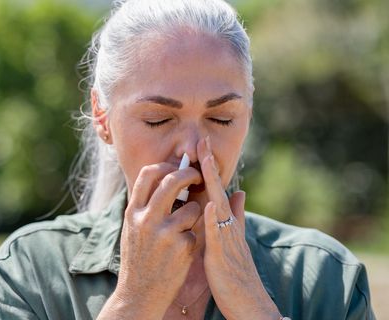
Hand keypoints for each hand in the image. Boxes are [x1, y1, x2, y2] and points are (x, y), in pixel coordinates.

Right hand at [104, 162, 203, 318]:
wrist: (139, 293)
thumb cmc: (138, 259)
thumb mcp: (132, 229)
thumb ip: (144, 206)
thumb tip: (161, 179)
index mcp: (133, 212)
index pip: (147, 174)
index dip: (165, 165)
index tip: (176, 167)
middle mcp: (147, 219)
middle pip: (172, 180)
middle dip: (190, 174)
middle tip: (199, 177)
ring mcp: (165, 233)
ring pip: (192, 208)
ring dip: (194, 216)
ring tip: (183, 232)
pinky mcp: (182, 247)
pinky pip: (196, 232)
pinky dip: (192, 239)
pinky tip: (181, 253)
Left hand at [198, 136, 280, 319]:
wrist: (246, 301)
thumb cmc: (235, 271)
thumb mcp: (232, 239)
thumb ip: (235, 216)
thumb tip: (239, 192)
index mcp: (226, 222)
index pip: (216, 189)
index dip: (209, 169)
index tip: (201, 147)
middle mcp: (228, 225)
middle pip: (218, 190)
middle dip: (209, 166)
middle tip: (202, 140)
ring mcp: (227, 239)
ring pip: (219, 206)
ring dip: (212, 184)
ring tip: (203, 162)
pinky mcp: (223, 255)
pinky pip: (219, 234)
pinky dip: (215, 219)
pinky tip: (210, 204)